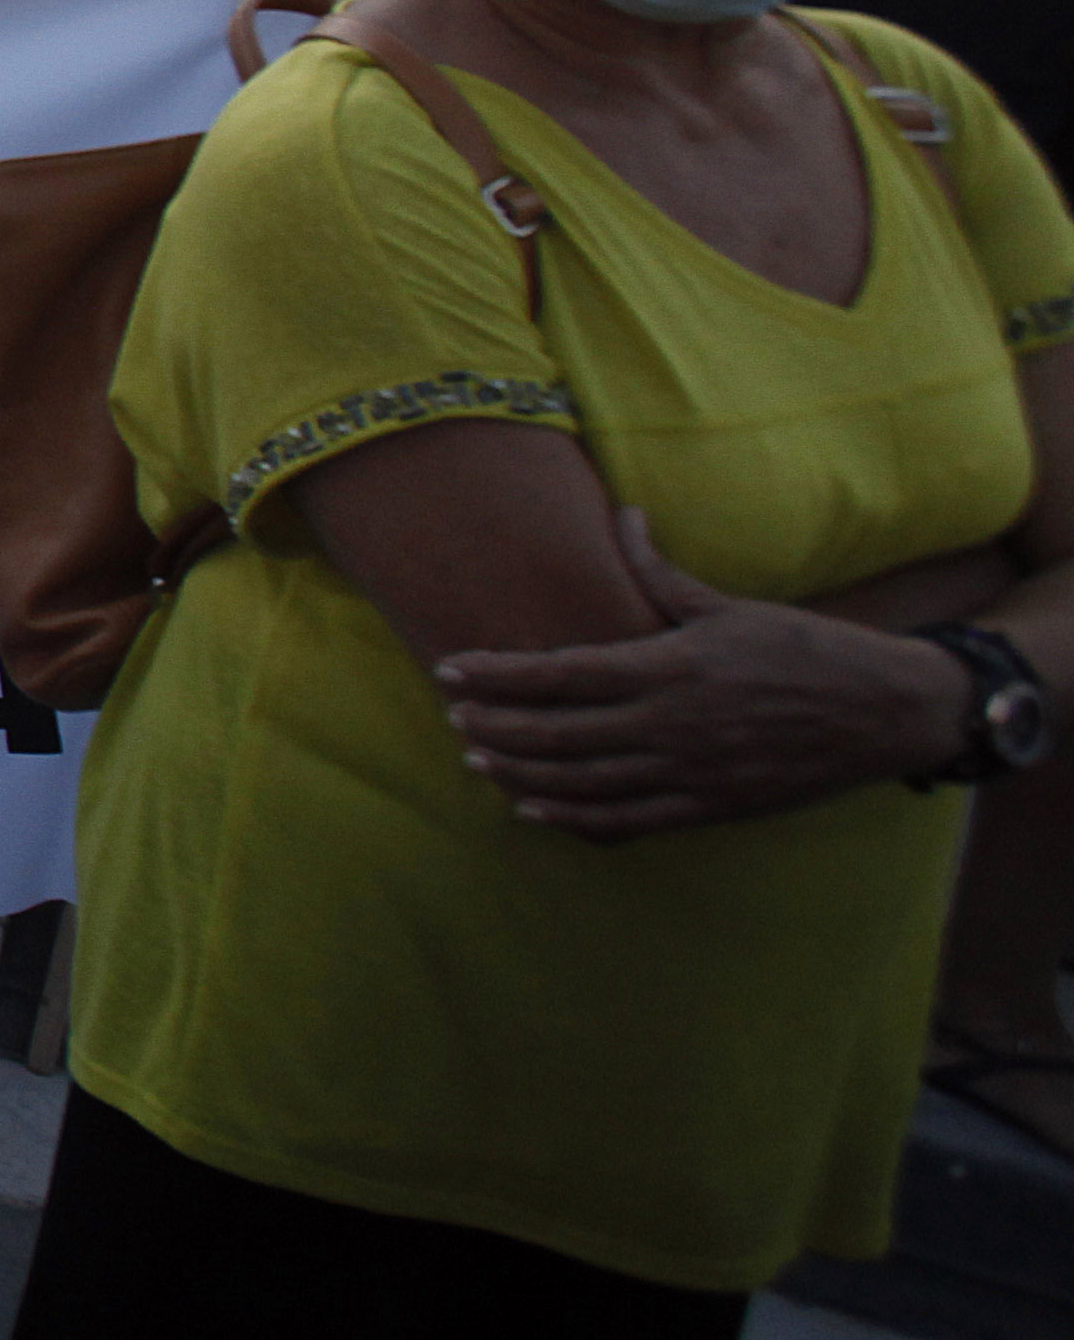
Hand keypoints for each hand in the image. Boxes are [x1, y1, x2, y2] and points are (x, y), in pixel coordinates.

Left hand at [436, 509, 979, 837]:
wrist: (889, 710)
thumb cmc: (809, 649)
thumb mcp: (732, 607)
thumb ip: (662, 575)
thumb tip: (624, 517)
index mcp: (670, 668)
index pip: (561, 674)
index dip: (498, 676)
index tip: (450, 671)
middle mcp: (670, 725)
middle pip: (557, 733)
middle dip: (496, 728)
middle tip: (452, 720)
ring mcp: (689, 773)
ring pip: (581, 783)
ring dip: (521, 775)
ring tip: (478, 761)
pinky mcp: (711, 808)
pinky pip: (627, 821)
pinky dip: (574, 818)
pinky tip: (535, 810)